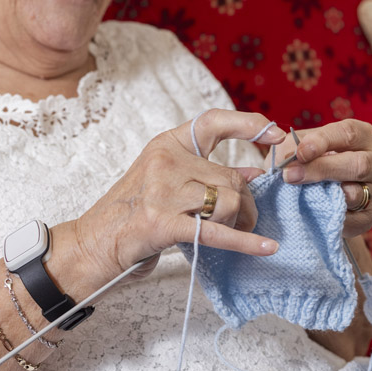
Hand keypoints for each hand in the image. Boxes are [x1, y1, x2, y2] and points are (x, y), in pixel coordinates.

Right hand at [71, 109, 288, 280]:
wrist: (94, 244)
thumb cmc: (132, 214)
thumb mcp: (168, 183)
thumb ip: (207, 175)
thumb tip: (255, 175)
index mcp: (166, 145)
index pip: (213, 122)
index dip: (249, 125)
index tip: (277, 136)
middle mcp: (164, 162)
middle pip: (230, 178)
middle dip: (246, 202)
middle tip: (245, 220)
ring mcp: (163, 192)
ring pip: (228, 202)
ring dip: (240, 223)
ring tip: (234, 233)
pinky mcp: (164, 224)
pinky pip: (217, 231)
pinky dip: (245, 242)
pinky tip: (267, 248)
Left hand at [279, 119, 371, 237]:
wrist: (322, 196)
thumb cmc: (311, 161)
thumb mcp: (301, 147)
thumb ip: (291, 147)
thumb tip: (284, 159)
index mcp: (361, 135)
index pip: (347, 133)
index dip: (322, 141)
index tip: (300, 152)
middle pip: (357, 164)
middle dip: (322, 169)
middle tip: (291, 176)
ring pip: (357, 193)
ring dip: (326, 195)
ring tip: (303, 194)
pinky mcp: (369, 214)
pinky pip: (354, 218)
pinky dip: (332, 214)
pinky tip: (317, 211)